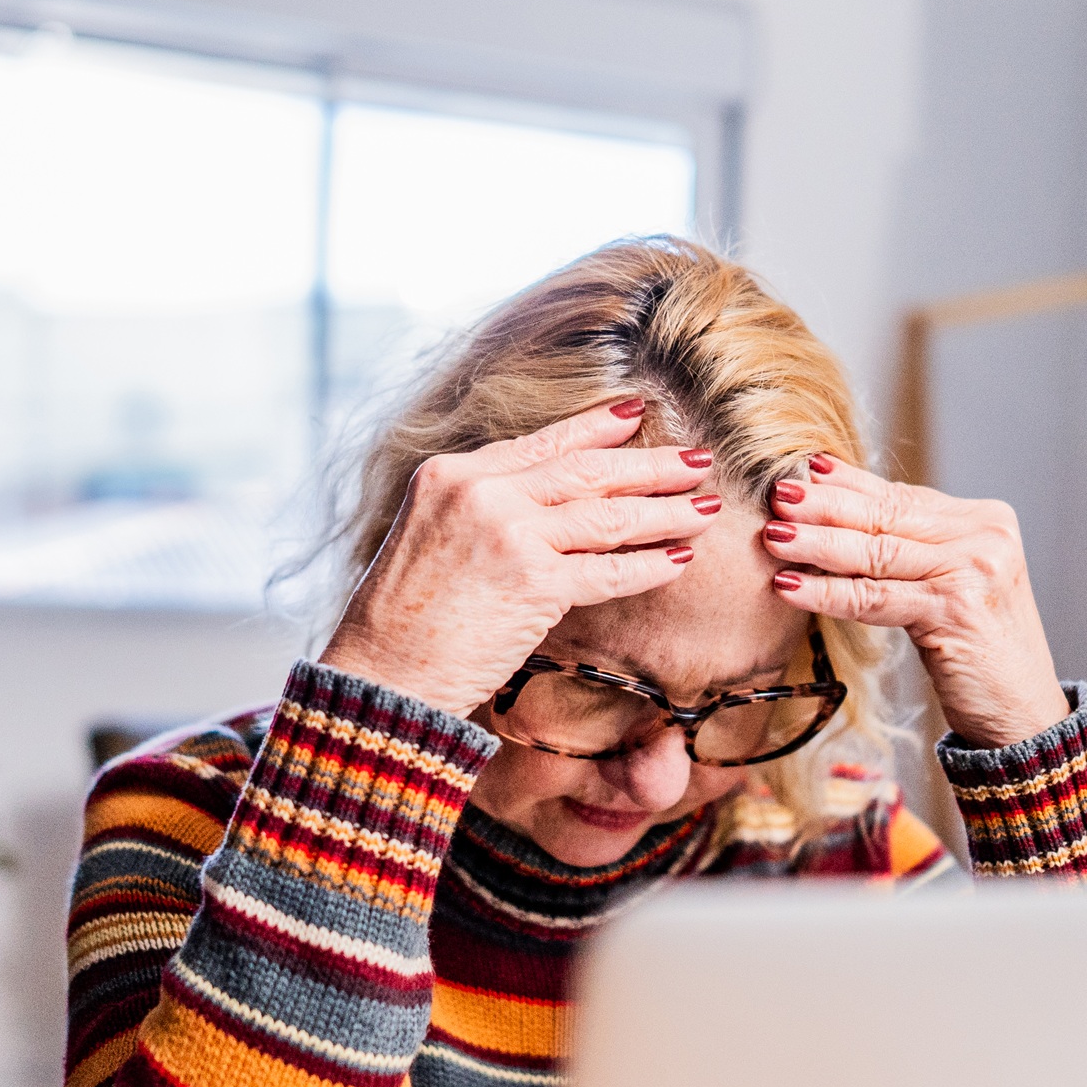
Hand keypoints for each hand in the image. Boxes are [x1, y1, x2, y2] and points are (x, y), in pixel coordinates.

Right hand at [321, 400, 718, 714]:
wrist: (381, 673)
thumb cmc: (403, 618)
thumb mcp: (432, 535)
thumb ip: (482, 508)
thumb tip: (546, 503)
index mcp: (452, 473)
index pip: (541, 442)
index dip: (596, 428)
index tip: (637, 414)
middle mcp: (481, 493)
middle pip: (586, 470)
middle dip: (651, 464)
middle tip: (700, 459)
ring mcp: (509, 534)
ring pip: (606, 515)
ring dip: (664, 511)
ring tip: (705, 507)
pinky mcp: (533, 583)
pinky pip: (607, 569)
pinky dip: (649, 565)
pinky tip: (680, 559)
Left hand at [762, 456, 1072, 747]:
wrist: (1022, 715)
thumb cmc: (978, 652)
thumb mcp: (949, 586)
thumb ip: (912, 548)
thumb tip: (838, 511)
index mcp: (985, 521)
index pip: (903, 497)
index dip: (849, 484)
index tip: (803, 468)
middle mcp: (985, 536)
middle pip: (887, 516)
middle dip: (826, 504)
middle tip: (777, 492)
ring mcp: (974, 570)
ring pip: (876, 552)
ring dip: (817, 544)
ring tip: (772, 536)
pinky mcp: (956, 609)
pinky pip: (876, 597)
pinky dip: (828, 592)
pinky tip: (789, 585)